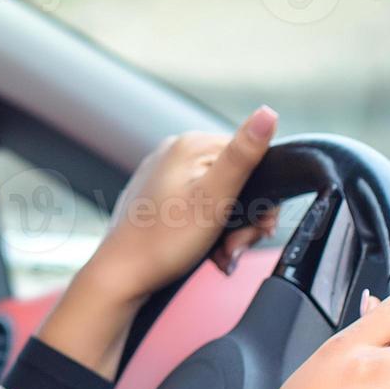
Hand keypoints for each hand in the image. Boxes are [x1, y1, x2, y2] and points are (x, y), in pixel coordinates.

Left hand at [35, 106, 278, 378]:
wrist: (122, 276)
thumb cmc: (163, 243)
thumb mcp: (214, 198)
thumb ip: (243, 155)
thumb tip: (267, 112)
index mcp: (191, 145)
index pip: (251, 157)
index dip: (262, 197)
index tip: (256, 228)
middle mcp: (176, 152)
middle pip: (237, 179)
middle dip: (244, 219)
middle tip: (234, 247)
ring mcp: (165, 174)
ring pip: (220, 196)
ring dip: (229, 229)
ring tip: (220, 253)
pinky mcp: (160, 196)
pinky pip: (199, 206)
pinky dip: (210, 230)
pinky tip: (208, 250)